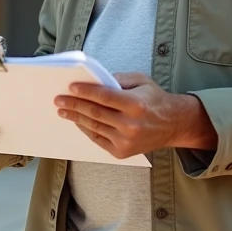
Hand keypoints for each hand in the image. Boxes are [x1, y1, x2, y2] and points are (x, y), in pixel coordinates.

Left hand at [54, 73, 217, 159]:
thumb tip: (94, 80)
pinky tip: (77, 121)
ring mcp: (126, 140)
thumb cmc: (154, 99)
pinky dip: (86, 129)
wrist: (173, 124)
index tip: (70, 88)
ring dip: (75, 118)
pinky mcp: (122, 152)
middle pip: (95, 113)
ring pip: (94, 126)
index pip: (104, 97)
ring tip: (63, 111)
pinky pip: (98, 139)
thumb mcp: (141, 81)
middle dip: (74, 105)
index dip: (85, 92)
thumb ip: (118, 78)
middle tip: (59, 100)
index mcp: (135, 104)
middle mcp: (130, 124)